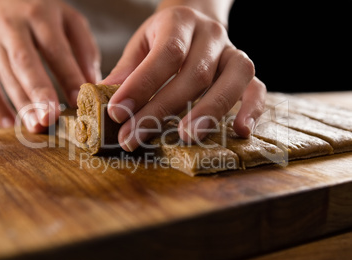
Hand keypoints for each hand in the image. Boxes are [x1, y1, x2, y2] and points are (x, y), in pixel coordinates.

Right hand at [0, 0, 100, 131]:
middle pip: (25, 63)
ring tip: (36, 127)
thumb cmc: (42, 11)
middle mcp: (14, 29)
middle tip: (50, 119)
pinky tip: (9, 124)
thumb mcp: (68, 19)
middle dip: (38, 92)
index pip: (55, 49)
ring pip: (5, 76)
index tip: (79, 101)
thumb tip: (93, 82)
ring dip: (21, 104)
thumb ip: (84, 48)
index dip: (67, 76)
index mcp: (41, 17)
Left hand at [104, 6, 265, 151]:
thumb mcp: (141, 44)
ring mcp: (234, 52)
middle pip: (193, 74)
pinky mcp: (247, 72)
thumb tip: (102, 99)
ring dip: (209, 111)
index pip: (164, 54)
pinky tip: (239, 132)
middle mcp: (211, 35)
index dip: (141, 85)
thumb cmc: (164, 38)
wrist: (198, 21)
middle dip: (162, 110)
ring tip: (187, 137)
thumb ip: (126, 70)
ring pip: (231, 80)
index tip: (117, 113)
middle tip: (135, 137)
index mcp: (180, 22)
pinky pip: (258, 89)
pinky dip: (253, 110)